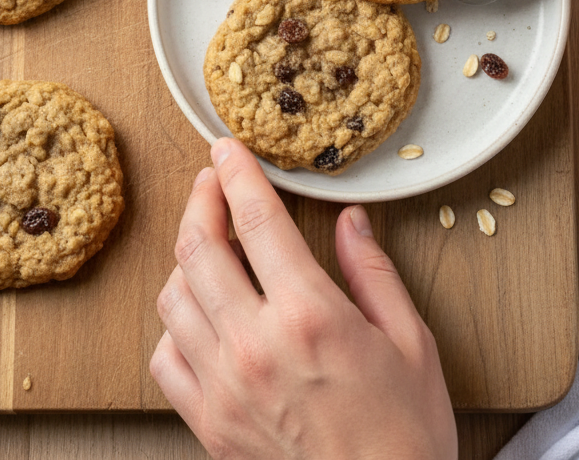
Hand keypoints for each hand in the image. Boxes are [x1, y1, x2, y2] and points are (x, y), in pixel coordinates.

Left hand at [150, 137, 456, 459]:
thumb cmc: (404, 436)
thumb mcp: (412, 342)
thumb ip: (373, 273)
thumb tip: (351, 220)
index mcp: (310, 316)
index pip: (256, 218)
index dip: (237, 172)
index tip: (228, 148)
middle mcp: (255, 345)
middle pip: (199, 247)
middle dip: (200, 199)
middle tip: (211, 180)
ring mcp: (224, 387)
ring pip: (173, 297)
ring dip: (185, 258)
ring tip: (209, 244)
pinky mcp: (210, 425)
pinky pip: (166, 357)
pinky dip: (175, 324)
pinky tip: (201, 315)